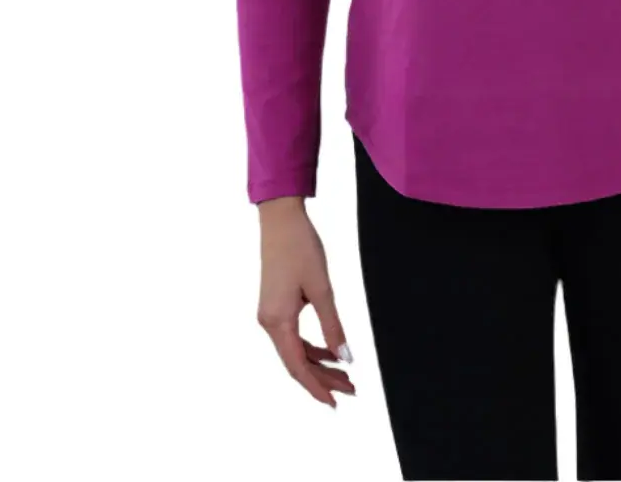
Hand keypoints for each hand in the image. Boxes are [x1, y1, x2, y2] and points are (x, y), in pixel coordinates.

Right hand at [256, 199, 357, 407]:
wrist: (281, 220)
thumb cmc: (301, 248)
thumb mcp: (322, 289)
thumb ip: (333, 326)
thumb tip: (345, 358)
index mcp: (278, 322)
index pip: (297, 367)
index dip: (316, 387)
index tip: (335, 402)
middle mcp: (269, 323)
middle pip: (296, 362)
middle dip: (322, 378)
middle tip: (351, 389)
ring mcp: (269, 315)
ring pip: (294, 351)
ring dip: (318, 364)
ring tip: (345, 375)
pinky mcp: (274, 306)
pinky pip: (292, 337)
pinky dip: (310, 348)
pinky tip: (329, 352)